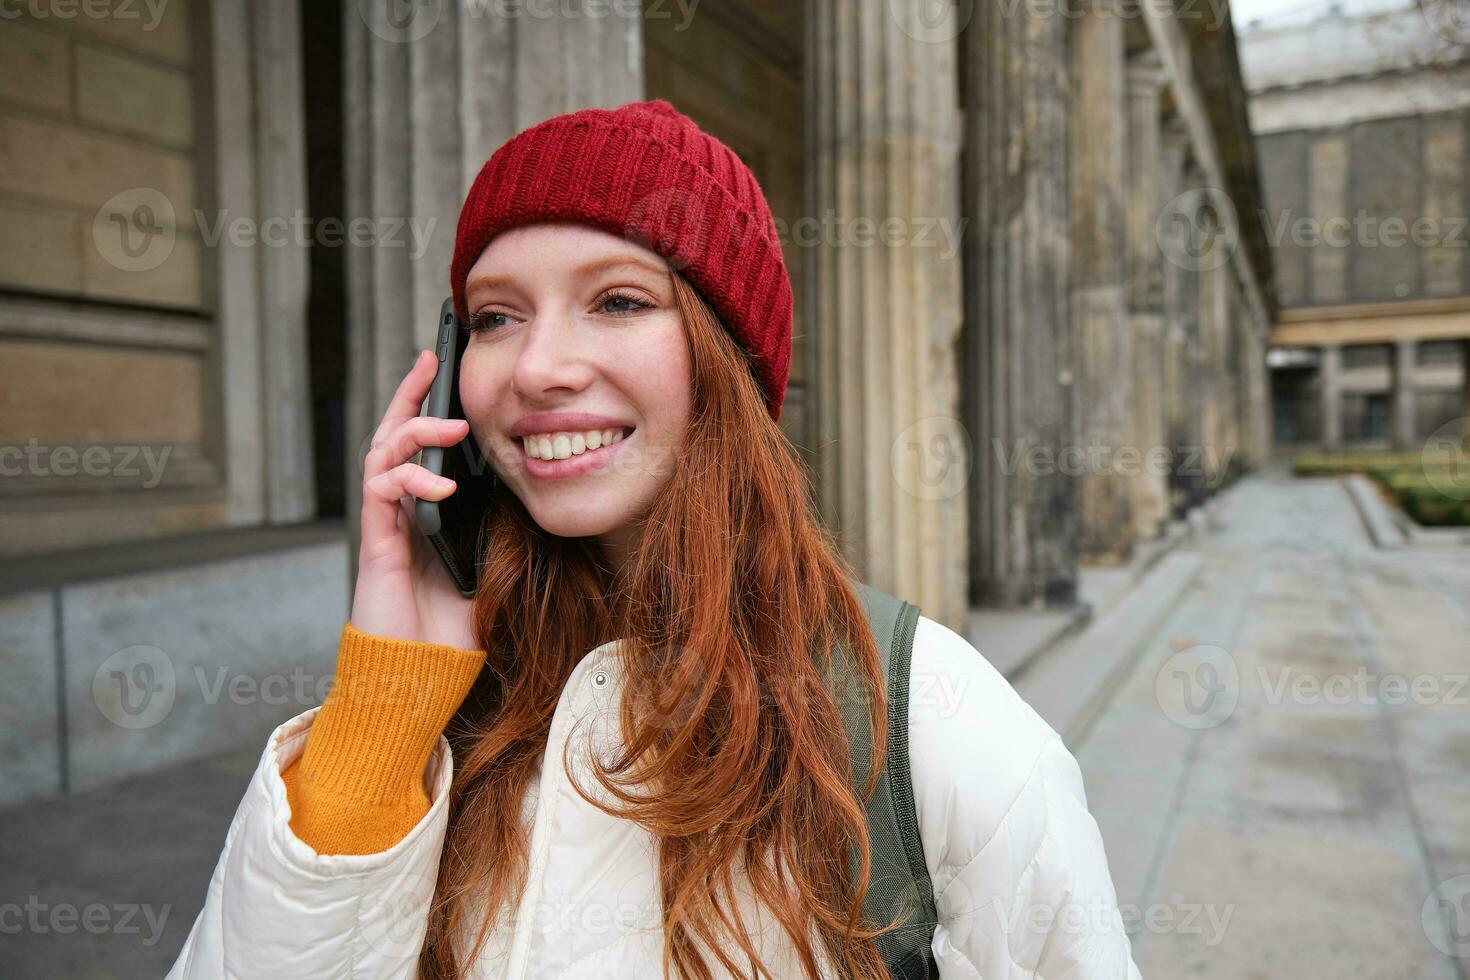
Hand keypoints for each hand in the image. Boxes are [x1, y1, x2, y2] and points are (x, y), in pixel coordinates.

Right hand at [349, 348, 477, 649]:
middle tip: (429, 360)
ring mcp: (384, 525)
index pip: (422, 447)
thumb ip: (493, 522)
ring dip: (415, 432)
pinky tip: (440, 485)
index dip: (428, 406)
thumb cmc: (452, 627)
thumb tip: (520, 482)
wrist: (421, 674)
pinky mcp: (376, 545)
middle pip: (393, 436)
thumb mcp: (488, 561)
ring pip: (384, 455)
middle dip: (409, 394)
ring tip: (452, 425)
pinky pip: (382, 494)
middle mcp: (399, 511)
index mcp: (423, 511)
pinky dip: (409, 480)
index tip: (443, 368)